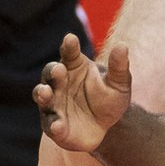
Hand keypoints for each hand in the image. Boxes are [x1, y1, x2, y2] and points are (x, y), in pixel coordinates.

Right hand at [34, 33, 132, 151]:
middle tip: (59, 69)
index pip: (69, 53)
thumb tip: (122, 46)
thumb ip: (119, 67)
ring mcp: (54, 104)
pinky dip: (53, 124)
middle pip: (51, 73)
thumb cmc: (109, 98)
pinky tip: (58, 125)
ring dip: (42, 94)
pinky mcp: (54, 126)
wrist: (106, 127)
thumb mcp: (119, 83)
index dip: (69, 46)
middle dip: (53, 71)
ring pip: (43, 97)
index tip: (71, 38)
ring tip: (45, 92)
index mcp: (74, 66)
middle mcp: (60, 83)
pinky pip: (50, 124)